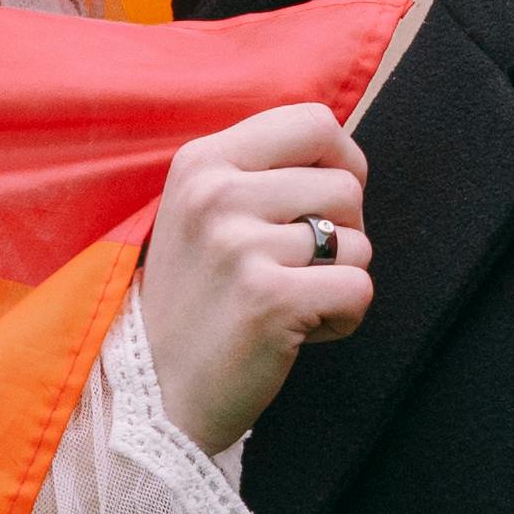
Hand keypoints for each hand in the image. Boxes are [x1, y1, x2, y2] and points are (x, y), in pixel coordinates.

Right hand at [140, 105, 369, 452]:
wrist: (154, 393)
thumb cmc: (195, 301)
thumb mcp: (202, 212)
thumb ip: (259, 173)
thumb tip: (340, 148)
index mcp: (202, 162)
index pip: (314, 121)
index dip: (342, 161)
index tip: (325, 204)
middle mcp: (217, 194)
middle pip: (347, 185)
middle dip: (344, 232)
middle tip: (299, 270)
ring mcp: (240, 246)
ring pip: (358, 243)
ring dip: (339, 280)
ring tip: (290, 303)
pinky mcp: (270, 299)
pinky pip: (359, 289)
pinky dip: (343, 318)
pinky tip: (299, 331)